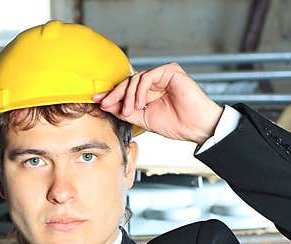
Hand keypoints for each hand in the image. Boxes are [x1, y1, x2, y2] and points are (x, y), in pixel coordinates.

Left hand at [93, 62, 222, 143]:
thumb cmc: (174, 124)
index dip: (111, 95)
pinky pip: (147, 77)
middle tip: (105, 104)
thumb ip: (126, 112)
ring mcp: (163, 75)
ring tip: (128, 111)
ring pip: (136, 79)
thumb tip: (107, 106)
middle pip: (129, 82)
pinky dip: (140, 90)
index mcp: (148, 93)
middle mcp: (155, 82)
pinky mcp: (170, 71)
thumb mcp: (142, 119)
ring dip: (128, 96)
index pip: (126, 90)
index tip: (97, 101)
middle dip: (115, 94)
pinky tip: (140, 103)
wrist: (194, 127)